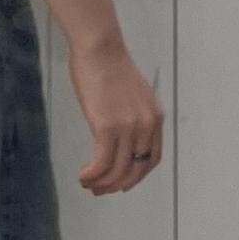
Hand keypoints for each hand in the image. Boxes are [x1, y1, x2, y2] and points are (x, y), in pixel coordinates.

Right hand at [69, 35, 163, 194]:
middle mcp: (146, 126)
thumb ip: (131, 116)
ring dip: (102, 183)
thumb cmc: (109, 66)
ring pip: (118, 170)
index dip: (137, 176)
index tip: (123, 183)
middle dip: (118, 184)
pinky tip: (83, 176)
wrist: (100, 48)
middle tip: (101, 191)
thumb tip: (118, 135)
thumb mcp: (131, 95)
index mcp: (155, 118)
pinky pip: (102, 162)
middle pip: (136, 169)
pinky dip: (93, 174)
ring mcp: (128, 127)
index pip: (152, 158)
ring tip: (88, 185)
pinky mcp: (107, 127)